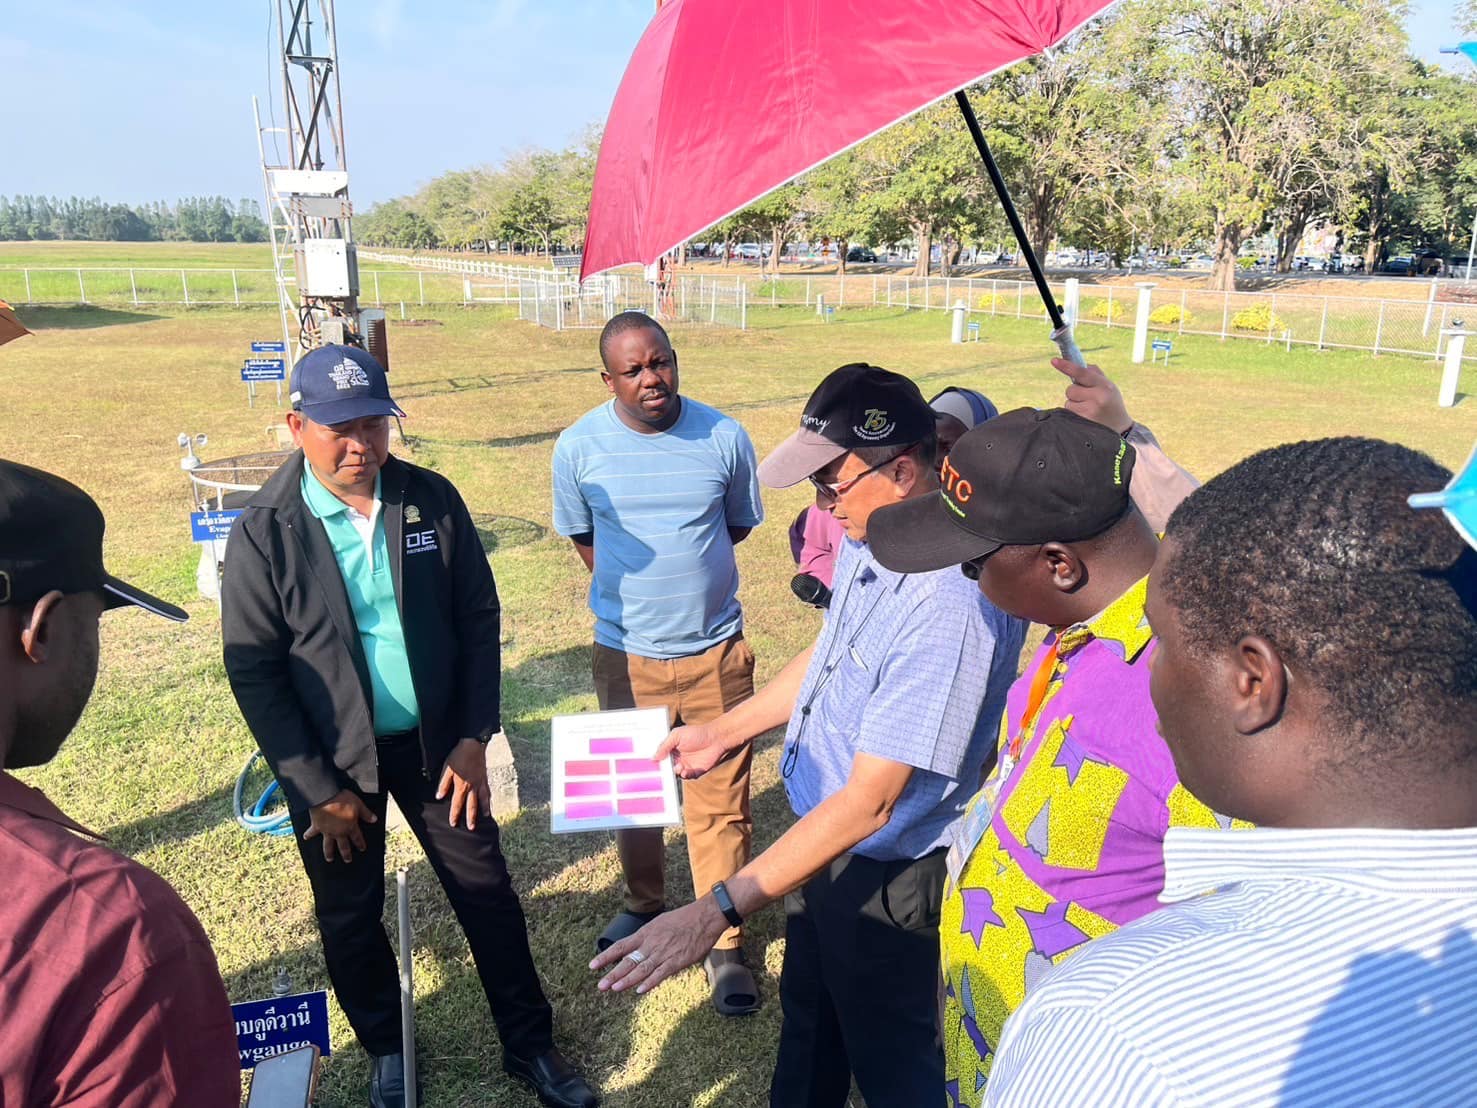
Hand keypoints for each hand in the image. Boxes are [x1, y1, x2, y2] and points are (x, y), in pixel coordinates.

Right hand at [303, 789, 376, 862]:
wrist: (325, 796)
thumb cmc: (343, 799)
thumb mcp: (359, 804)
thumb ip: (366, 813)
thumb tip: (374, 820)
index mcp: (350, 827)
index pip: (357, 838)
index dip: (360, 844)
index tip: (362, 849)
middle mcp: (338, 832)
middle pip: (343, 846)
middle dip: (346, 854)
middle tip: (348, 860)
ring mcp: (327, 831)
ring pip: (328, 845)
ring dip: (328, 853)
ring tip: (329, 859)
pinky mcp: (316, 826)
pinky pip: (312, 833)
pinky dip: (308, 835)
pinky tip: (305, 838)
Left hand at [437, 738, 491, 828]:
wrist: (473, 746)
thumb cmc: (458, 756)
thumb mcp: (447, 769)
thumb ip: (443, 784)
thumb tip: (439, 796)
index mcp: (461, 786)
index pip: (457, 803)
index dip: (454, 814)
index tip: (453, 823)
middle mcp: (472, 787)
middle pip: (472, 805)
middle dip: (471, 817)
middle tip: (471, 828)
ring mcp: (480, 783)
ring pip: (482, 799)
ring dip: (483, 809)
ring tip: (485, 817)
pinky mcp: (484, 778)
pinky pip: (487, 791)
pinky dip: (488, 798)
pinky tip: (489, 801)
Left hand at [590, 898, 725, 993]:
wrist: (705, 916)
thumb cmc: (684, 919)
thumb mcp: (660, 923)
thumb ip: (648, 937)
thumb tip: (638, 947)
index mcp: (646, 933)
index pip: (621, 946)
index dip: (606, 957)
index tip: (592, 966)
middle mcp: (651, 943)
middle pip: (629, 960)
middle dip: (613, 973)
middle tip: (600, 985)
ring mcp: (664, 952)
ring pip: (642, 968)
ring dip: (627, 980)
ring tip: (614, 988)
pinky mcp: (677, 960)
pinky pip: (661, 973)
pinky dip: (650, 981)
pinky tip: (640, 989)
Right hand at [655, 722, 728, 779]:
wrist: (716, 738)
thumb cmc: (697, 733)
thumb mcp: (677, 735)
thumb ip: (665, 746)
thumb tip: (654, 757)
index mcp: (672, 750)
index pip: (661, 758)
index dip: (657, 762)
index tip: (652, 764)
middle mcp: (678, 759)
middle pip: (667, 768)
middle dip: (665, 770)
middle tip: (664, 769)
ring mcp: (687, 766)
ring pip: (676, 774)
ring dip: (676, 772)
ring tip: (678, 767)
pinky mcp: (695, 772)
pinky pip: (687, 777)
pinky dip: (685, 776)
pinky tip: (685, 771)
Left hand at [1052, 358, 1132, 434]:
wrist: (1120, 429)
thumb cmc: (1112, 404)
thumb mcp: (1110, 387)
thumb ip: (1095, 374)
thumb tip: (1081, 364)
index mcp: (1105, 386)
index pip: (1082, 373)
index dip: (1067, 366)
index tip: (1054, 361)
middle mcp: (1098, 398)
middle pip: (1070, 389)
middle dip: (1075, 392)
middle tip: (1088, 398)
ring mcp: (1090, 411)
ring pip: (1068, 402)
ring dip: (1074, 405)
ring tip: (1089, 409)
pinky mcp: (1083, 422)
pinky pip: (1069, 413)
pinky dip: (1074, 414)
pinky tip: (1086, 417)